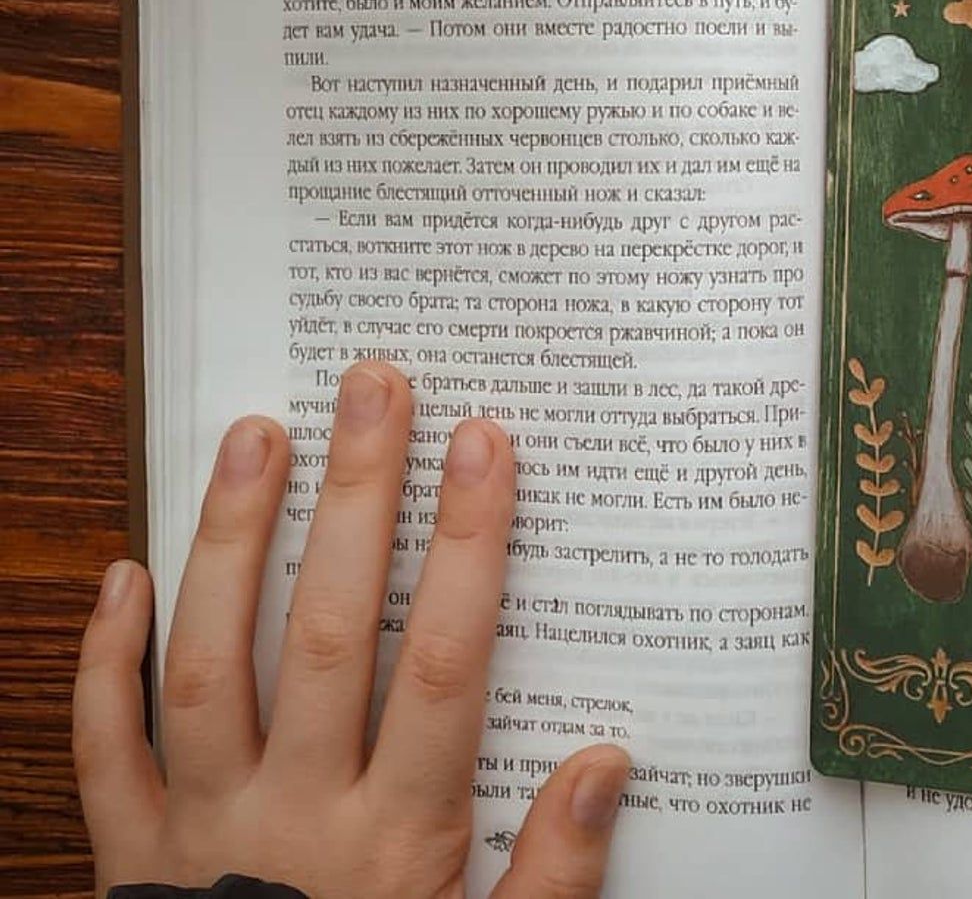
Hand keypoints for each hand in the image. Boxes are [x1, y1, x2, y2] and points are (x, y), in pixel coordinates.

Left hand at [74, 361, 628, 898]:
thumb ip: (552, 878)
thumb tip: (606, 761)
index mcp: (395, 843)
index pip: (444, 664)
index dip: (467, 547)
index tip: (483, 446)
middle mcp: (293, 818)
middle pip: (328, 632)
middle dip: (357, 500)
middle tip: (374, 386)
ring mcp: (197, 832)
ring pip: (209, 661)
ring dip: (232, 539)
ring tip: (259, 432)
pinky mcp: (125, 858)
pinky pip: (101, 747)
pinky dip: (104, 658)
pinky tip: (120, 571)